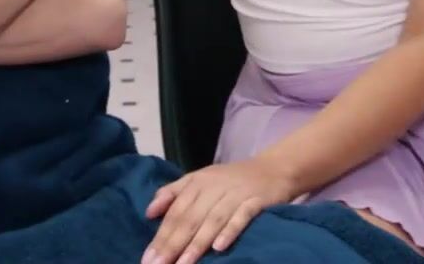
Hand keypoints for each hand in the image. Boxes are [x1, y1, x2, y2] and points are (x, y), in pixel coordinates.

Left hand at [143, 158, 299, 263]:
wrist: (275, 168)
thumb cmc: (232, 179)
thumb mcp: (201, 179)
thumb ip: (174, 193)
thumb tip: (149, 212)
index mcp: (198, 182)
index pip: (176, 211)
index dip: (161, 235)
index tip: (148, 258)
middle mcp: (215, 186)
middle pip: (191, 217)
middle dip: (173, 244)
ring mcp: (236, 193)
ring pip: (213, 219)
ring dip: (197, 243)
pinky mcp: (257, 200)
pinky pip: (242, 216)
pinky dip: (230, 230)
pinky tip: (220, 247)